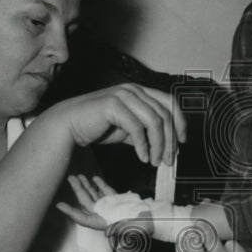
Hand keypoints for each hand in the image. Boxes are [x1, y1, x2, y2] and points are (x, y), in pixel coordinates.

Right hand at [44, 84, 185, 167]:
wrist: (69, 126)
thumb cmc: (97, 127)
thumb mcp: (127, 129)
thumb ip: (145, 132)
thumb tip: (164, 145)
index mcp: (140, 92)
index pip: (169, 103)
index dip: (180, 122)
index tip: (182, 142)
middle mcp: (134, 90)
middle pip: (164, 114)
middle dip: (170, 140)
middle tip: (169, 160)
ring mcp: (124, 95)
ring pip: (154, 121)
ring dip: (158, 145)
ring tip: (154, 161)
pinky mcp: (114, 105)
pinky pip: (137, 128)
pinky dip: (143, 146)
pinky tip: (142, 158)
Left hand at [57, 174, 116, 230]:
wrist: (130, 220)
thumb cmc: (110, 223)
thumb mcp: (89, 221)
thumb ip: (74, 213)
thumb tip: (58, 205)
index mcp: (93, 216)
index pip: (81, 204)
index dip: (72, 202)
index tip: (62, 198)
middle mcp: (98, 209)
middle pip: (86, 196)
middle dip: (78, 187)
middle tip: (71, 177)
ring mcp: (107, 202)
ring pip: (94, 192)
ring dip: (87, 184)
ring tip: (80, 175)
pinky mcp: (115, 197)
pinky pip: (105, 189)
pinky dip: (100, 183)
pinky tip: (94, 177)